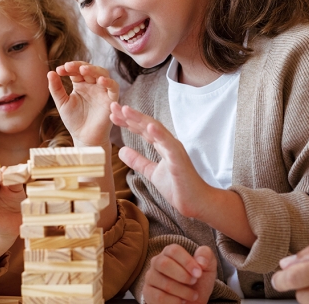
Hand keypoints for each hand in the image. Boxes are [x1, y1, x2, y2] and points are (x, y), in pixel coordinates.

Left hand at [48, 61, 118, 146]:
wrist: (84, 138)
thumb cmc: (74, 121)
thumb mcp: (62, 103)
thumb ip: (56, 89)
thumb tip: (50, 72)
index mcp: (81, 84)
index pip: (76, 71)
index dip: (69, 68)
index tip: (59, 70)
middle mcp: (92, 85)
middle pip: (90, 69)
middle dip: (80, 66)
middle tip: (69, 67)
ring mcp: (102, 91)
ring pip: (103, 73)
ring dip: (94, 70)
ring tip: (83, 70)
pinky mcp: (111, 99)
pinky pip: (114, 87)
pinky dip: (109, 82)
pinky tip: (101, 81)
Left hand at [111, 103, 212, 218]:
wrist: (196, 203)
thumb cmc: (178, 187)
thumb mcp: (152, 173)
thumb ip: (138, 161)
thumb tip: (121, 150)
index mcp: (162, 145)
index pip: (142, 129)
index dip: (127, 121)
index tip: (112, 114)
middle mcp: (168, 143)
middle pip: (146, 124)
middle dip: (129, 115)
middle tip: (113, 106)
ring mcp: (174, 149)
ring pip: (156, 129)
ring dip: (140, 119)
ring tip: (126, 110)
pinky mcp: (179, 159)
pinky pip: (169, 144)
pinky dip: (159, 134)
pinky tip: (149, 126)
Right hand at [142, 244, 216, 303]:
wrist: (192, 300)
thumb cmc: (198, 281)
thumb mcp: (208, 267)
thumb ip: (206, 256)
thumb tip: (200, 261)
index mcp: (170, 252)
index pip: (174, 250)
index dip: (187, 262)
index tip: (199, 273)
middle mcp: (157, 262)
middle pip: (164, 264)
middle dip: (183, 276)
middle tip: (194, 283)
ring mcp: (150, 277)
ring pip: (164, 283)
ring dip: (183, 292)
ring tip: (192, 295)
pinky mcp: (148, 292)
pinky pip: (159, 297)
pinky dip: (174, 301)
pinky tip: (182, 301)